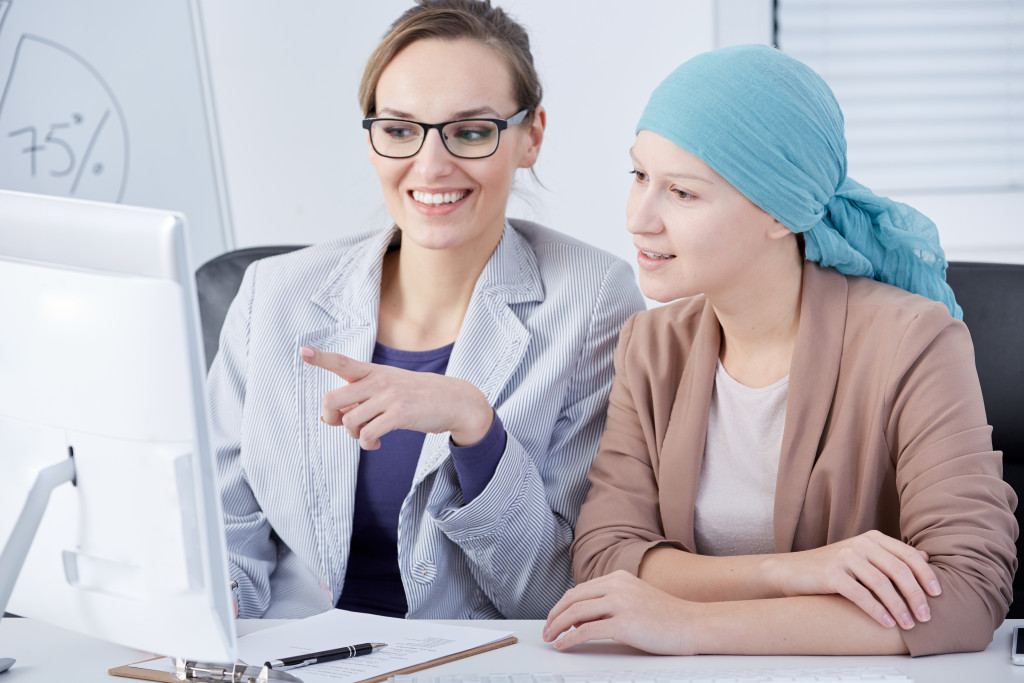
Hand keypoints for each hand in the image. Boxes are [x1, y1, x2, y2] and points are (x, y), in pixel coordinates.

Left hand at [299, 346, 493, 449]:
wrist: (453, 400)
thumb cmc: (415, 396)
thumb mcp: (388, 389)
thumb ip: (359, 399)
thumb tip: (325, 417)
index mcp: (373, 371)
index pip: (342, 362)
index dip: (320, 358)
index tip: (302, 351)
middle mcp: (378, 381)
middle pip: (332, 399)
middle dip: (329, 417)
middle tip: (341, 424)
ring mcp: (388, 397)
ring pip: (349, 421)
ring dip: (353, 435)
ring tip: (367, 435)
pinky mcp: (399, 415)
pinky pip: (368, 435)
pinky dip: (367, 444)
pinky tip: (376, 443)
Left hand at [542, 570, 699, 654]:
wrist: (693, 624)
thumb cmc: (668, 616)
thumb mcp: (636, 598)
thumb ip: (612, 601)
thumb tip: (584, 615)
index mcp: (619, 578)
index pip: (580, 589)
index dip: (562, 605)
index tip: (554, 617)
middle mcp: (617, 586)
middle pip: (573, 598)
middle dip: (555, 615)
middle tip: (547, 629)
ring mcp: (620, 603)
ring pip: (576, 612)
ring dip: (558, 626)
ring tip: (551, 637)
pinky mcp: (624, 623)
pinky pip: (587, 630)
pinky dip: (570, 638)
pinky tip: (564, 644)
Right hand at [765, 530, 939, 629]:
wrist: (792, 571)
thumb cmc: (831, 568)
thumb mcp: (863, 556)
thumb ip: (891, 555)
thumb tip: (925, 557)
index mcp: (872, 538)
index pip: (908, 555)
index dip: (926, 575)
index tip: (937, 595)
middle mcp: (861, 544)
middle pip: (899, 570)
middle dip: (916, 596)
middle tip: (925, 617)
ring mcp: (845, 557)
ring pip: (883, 584)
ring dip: (900, 607)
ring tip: (909, 624)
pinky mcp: (832, 573)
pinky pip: (861, 594)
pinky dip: (877, 610)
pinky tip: (887, 623)